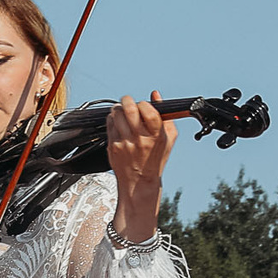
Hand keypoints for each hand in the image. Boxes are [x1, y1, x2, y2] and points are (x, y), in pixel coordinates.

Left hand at [108, 93, 173, 239]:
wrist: (139, 182)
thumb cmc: (155, 159)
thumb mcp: (168, 138)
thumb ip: (166, 116)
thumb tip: (156, 95)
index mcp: (156, 136)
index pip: (148, 110)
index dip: (145, 104)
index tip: (144, 106)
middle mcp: (140, 139)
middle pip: (129, 109)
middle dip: (128, 101)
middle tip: (128, 102)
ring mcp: (124, 143)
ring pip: (116, 115)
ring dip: (118, 110)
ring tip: (122, 113)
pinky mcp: (112, 147)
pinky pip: (109, 125)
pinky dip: (112, 120)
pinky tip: (118, 124)